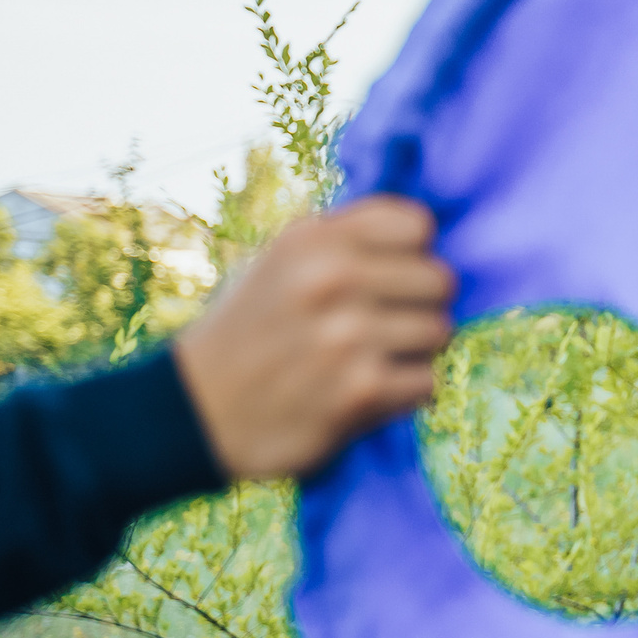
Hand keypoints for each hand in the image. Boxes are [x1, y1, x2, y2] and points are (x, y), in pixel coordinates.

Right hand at [171, 196, 454, 480]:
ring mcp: (348, 335)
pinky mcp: (361, 390)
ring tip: (372, 359)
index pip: (418, 226)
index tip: (391, 277)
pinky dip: (405, 393)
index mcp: (313, 238)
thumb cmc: (252, 331)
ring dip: (415, 352)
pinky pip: (427, 382)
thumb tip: (427, 234)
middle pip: (440, 280)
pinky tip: (368, 392)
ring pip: (440, 332)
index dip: (412, 255)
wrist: (197, 412)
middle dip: (420, 306)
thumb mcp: (281, 262)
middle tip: (384, 326)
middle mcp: (331, 278)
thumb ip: (346, 241)